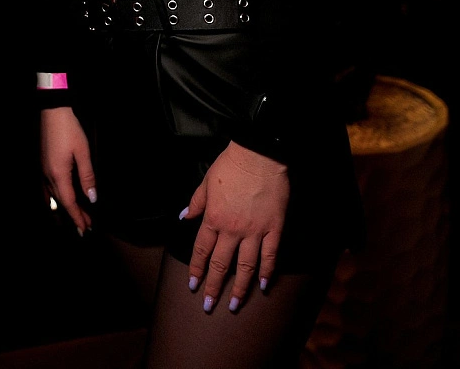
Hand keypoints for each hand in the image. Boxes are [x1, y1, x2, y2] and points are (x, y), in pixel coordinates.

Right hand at [41, 106, 95, 234]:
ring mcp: (43, 170)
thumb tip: (92, 197)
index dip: (77, 216)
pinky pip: (47, 187)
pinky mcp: (43, 164)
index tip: (85, 229)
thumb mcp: (83, 152)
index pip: (69, 202)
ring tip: (77, 216)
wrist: (53, 112)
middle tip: (86, 226)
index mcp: (58, 174)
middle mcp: (48, 175)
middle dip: (74, 215)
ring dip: (66, 207)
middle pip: (61, 202)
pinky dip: (55, 197)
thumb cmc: (70, 130)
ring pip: (53, 196)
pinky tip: (58, 200)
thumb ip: (87, 176)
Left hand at [185, 141, 288, 313]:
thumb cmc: (231, 165)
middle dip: (214, 286)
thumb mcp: (206, 182)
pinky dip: (268, 271)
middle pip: (221, 264)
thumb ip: (196, 203)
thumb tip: (184, 217)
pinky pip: (271, 255)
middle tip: (209, 305)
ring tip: (235, 304)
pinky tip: (265, 285)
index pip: (201, 250)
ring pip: (246, 266)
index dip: (196, 269)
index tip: (193, 285)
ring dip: (240, 288)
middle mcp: (232, 229)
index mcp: (213, 218)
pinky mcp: (274, 228)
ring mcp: (255, 231)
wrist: (259, 154)